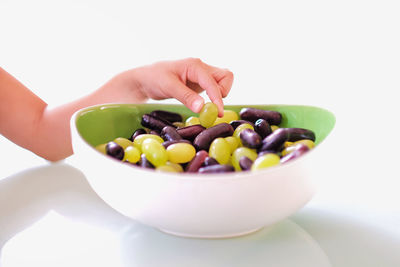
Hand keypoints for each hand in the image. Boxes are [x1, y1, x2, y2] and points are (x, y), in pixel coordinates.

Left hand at [119, 58, 233, 115]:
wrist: (146, 79)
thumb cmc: (154, 78)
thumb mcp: (169, 87)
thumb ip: (186, 97)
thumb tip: (202, 108)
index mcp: (194, 65)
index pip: (212, 82)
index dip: (217, 98)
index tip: (218, 113)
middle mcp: (201, 67)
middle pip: (226, 76)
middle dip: (222, 92)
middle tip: (211, 105)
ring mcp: (202, 75)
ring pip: (223, 81)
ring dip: (220, 93)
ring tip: (206, 103)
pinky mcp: (200, 83)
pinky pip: (215, 87)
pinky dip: (214, 95)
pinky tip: (202, 102)